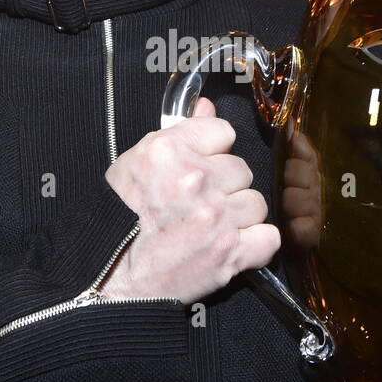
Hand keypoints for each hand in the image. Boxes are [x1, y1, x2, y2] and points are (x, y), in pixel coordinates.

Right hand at [101, 96, 278, 303]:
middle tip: (200, 204)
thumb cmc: (120, 217)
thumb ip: (179, 132)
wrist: (113, 275)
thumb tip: (207, 106)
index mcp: (170, 151)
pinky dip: (255, 243)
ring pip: (256, 203)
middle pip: (242, 169)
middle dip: (225, 186)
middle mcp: (196, 180)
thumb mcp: (137, 162)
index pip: (223, 132)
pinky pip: (268, 237)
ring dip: (239, 215)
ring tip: (212, 226)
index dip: (213, 150)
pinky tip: (233, 245)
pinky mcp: (231, 253)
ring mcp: (216, 218)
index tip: (200, 166)